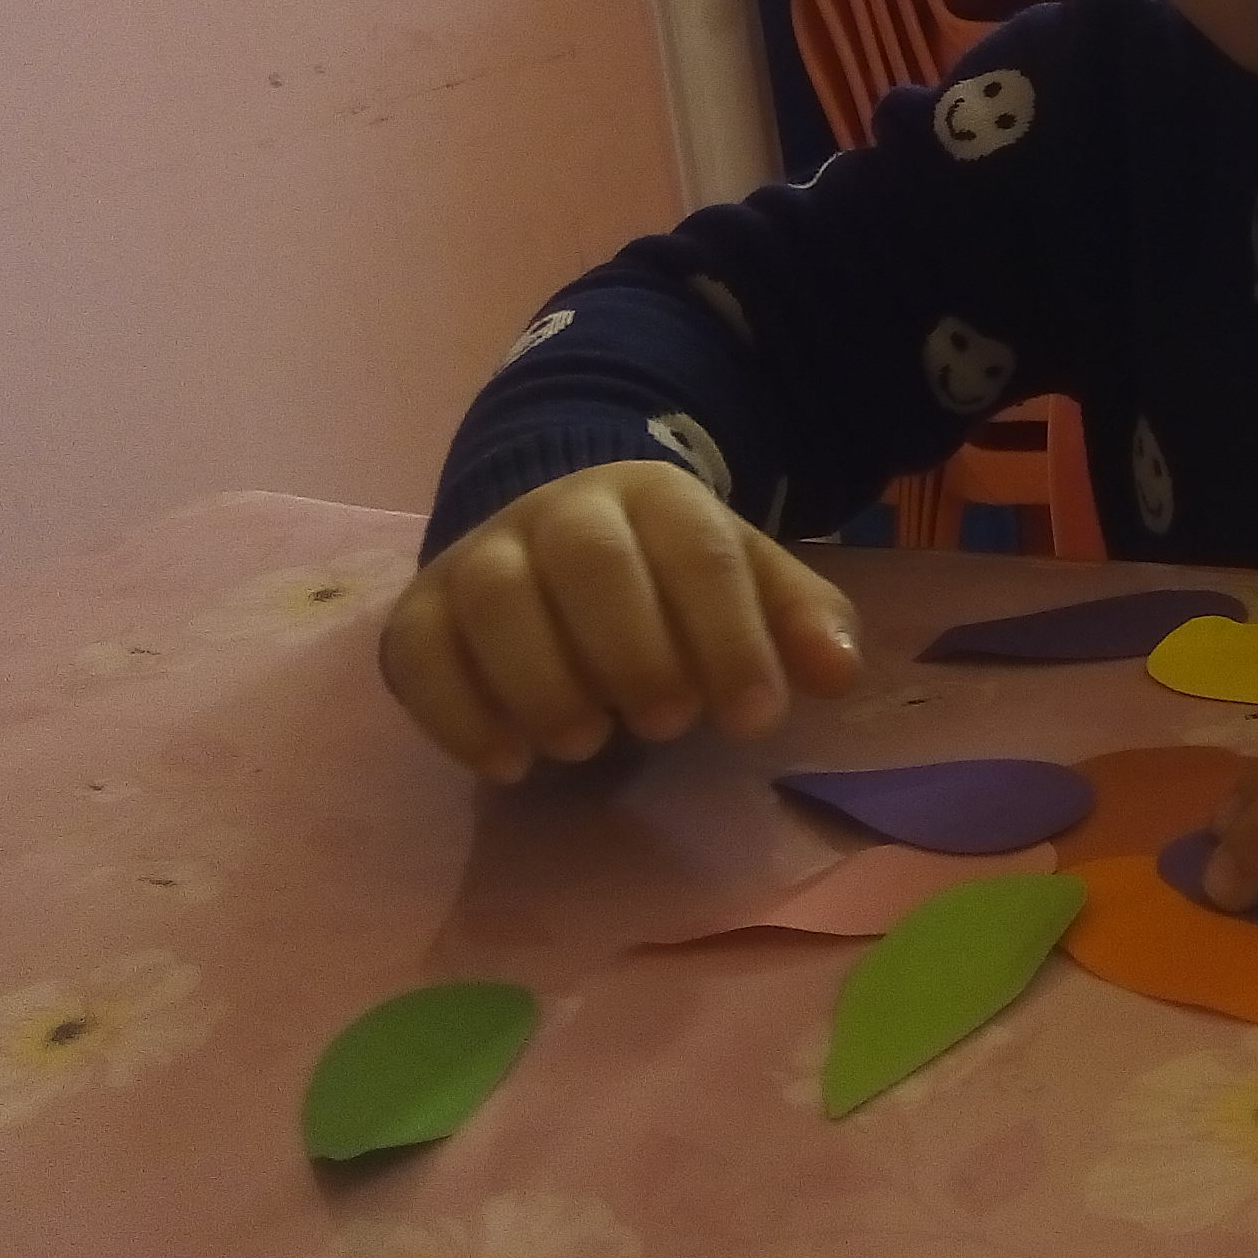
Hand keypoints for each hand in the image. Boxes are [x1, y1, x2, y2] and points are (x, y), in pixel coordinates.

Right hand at [379, 460, 861, 781]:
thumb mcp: (746, 583)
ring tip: (587, 743)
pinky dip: (459, 713)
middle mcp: (564, 511)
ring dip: (545, 682)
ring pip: (496, 598)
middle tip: (667, 725)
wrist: (555, 538)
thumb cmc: (667, 581)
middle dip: (636, 652)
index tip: (755, 720)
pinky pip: (420, 651)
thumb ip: (799, 620)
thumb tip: (837, 673)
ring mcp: (483, 554)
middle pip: (590, 559)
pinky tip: (509, 762)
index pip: (700, 552)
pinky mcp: (421, 610)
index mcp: (658, 496)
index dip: (732, 638)